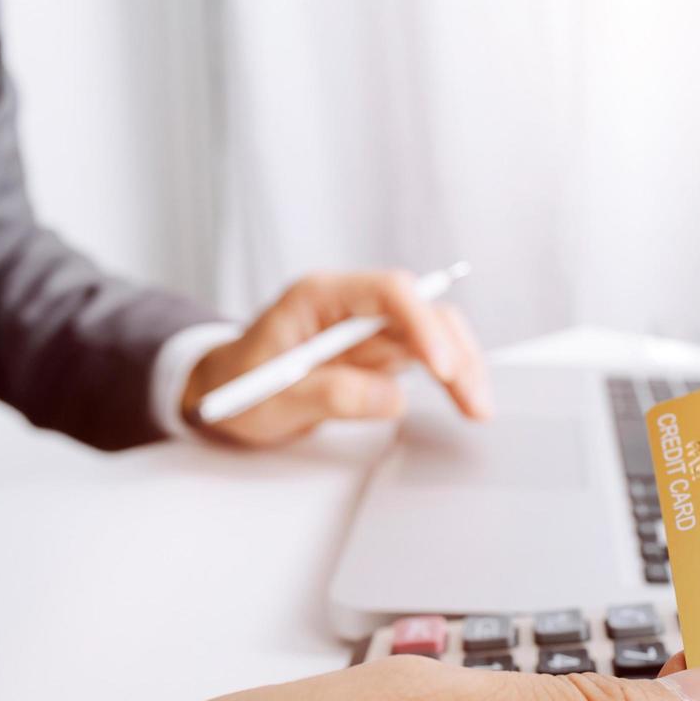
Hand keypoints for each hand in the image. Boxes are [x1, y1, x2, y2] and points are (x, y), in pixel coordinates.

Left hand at [182, 269, 494, 446]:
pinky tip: (467, 401)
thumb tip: (393, 398)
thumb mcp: (271, 399)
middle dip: (455, 352)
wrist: (222, 393)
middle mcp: (353, 304)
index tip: (440, 367)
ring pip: (436, 332)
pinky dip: (453, 376)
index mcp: (320, 296)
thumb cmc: (237, 388)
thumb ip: (331, 395)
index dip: (421, 324)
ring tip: (477, 409)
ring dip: (463, 366)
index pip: (388, 291)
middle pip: (423, 310)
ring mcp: (371, 327)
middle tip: (472, 401)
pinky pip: (431, 356)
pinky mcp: (383, 351)